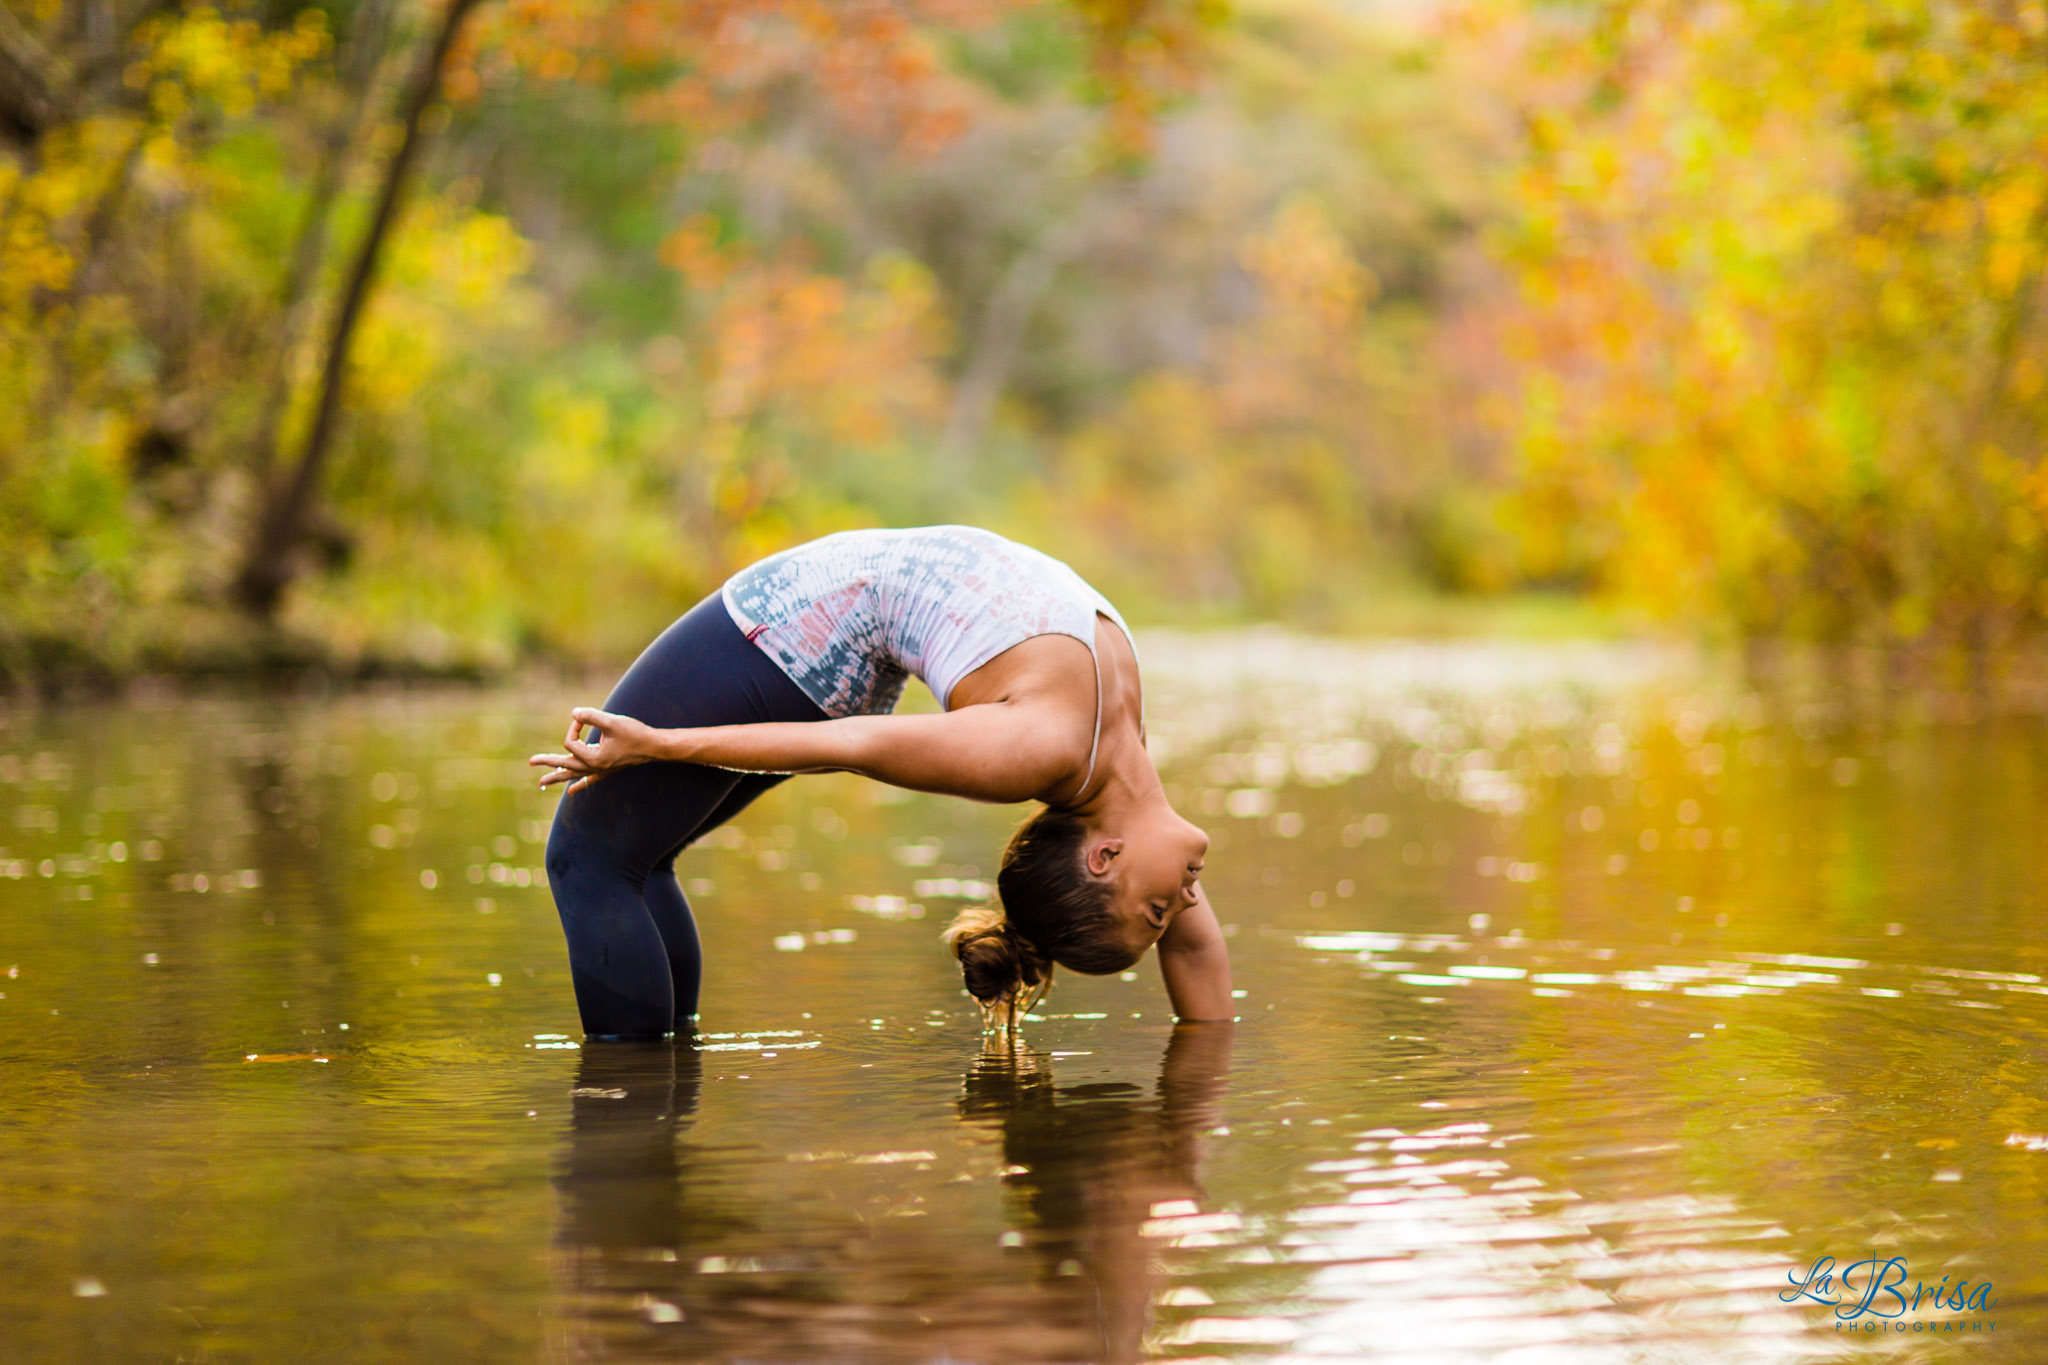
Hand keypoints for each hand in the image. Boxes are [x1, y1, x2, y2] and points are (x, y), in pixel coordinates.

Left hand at [528, 707, 659, 793]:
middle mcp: (594, 768)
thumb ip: (591, 716)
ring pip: (574, 776)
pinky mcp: (607, 770)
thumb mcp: (611, 722)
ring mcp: (600, 771)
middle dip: (547, 763)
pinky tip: (571, 792)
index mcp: (593, 759)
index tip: (583, 716)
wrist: (654, 747)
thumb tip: (574, 713)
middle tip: (530, 762)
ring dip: (557, 778)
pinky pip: (590, 781)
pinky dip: (580, 785)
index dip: (574, 726)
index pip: (571, 742)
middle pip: (564, 766)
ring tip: (541, 783)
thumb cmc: (634, 734)